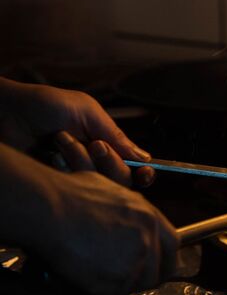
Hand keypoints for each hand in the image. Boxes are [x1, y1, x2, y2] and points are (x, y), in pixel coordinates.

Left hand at [0, 79, 154, 186]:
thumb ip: (116, 136)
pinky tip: (52, 153)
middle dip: (111, 163)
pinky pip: (72, 189)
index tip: (145, 173)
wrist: (7, 111)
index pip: (133, 167)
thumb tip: (145, 158)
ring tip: (61, 141)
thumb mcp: (88, 113)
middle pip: (121, 180)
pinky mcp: (54, 183)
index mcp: (106, 144)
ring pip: (98, 187)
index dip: (143, 173)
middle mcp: (93, 163)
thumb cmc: (46, 105)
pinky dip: (65, 169)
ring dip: (83, 161)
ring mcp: (74, 175)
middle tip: (93, 145)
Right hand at [39, 170, 177, 294]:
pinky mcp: (113, 279)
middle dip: (145, 278)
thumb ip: (129, 211)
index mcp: (149, 216)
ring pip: (135, 285)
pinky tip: (88, 280)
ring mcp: (132, 261)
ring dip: (122, 285)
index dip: (164, 259)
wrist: (51, 208)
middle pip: (158, 271)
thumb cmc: (73, 194)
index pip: (172, 245)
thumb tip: (126, 219)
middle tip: (127, 279)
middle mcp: (147, 239)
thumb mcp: (114, 192)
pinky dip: (101, 292)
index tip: (157, 266)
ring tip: (101, 276)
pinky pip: (112, 294)